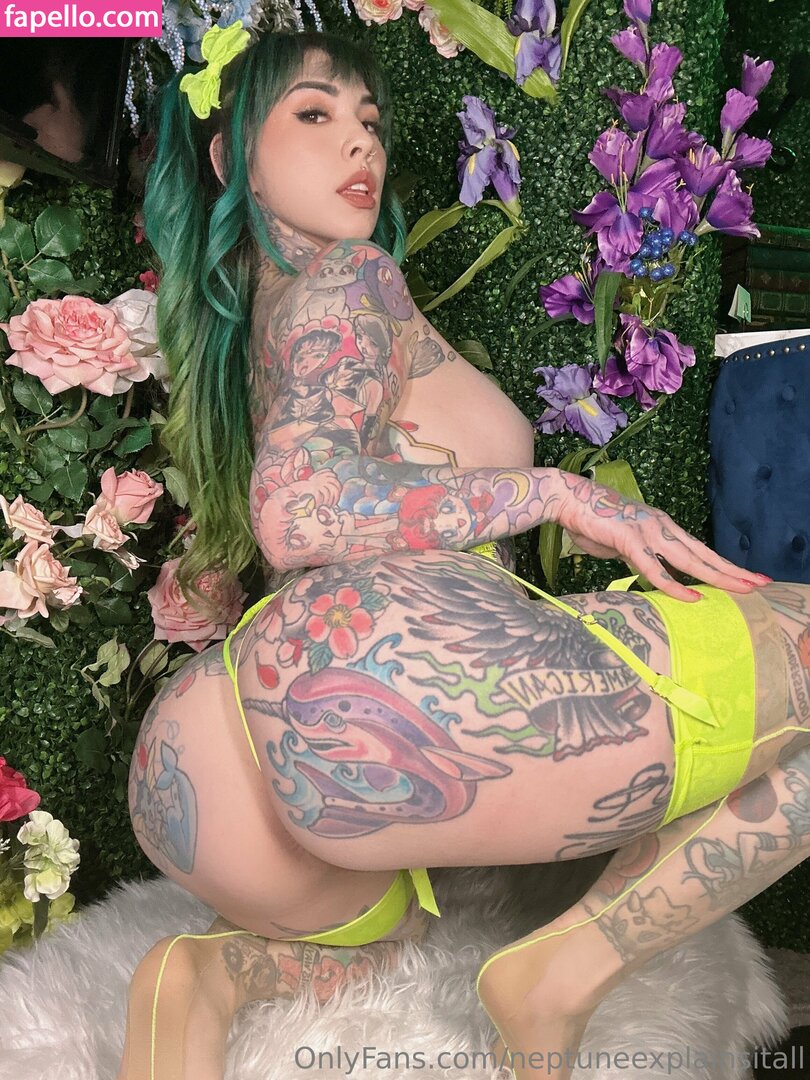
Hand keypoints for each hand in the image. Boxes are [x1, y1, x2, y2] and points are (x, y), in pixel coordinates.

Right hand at [556, 473, 770, 601]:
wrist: (566, 499)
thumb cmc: (589, 520)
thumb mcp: (621, 544)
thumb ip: (638, 556)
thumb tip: (645, 570)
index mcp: (661, 525)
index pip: (698, 548)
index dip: (722, 563)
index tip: (744, 576)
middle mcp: (661, 525)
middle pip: (703, 553)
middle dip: (733, 570)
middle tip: (761, 583)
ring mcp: (647, 531)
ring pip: (689, 559)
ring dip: (717, 576)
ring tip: (741, 588)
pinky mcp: (629, 539)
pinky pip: (655, 568)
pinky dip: (674, 584)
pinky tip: (692, 596)